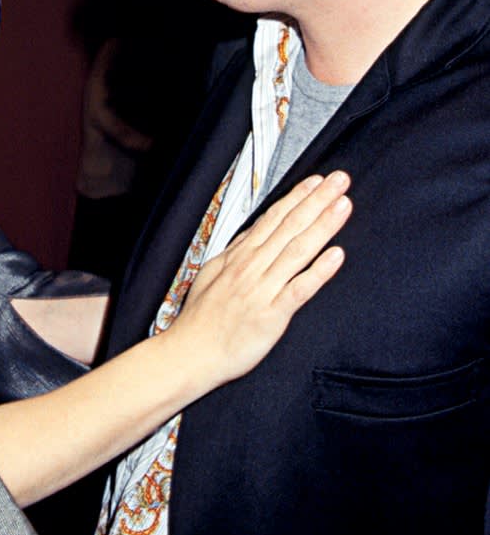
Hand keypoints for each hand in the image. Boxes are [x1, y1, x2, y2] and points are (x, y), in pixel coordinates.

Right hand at [174, 171, 350, 389]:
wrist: (190, 354)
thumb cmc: (201, 319)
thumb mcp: (212, 274)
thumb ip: (236, 253)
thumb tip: (252, 234)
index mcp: (239, 257)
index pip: (273, 219)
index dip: (297, 198)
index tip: (317, 181)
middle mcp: (252, 267)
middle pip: (290, 227)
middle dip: (317, 201)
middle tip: (340, 180)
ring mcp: (262, 289)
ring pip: (297, 250)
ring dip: (322, 225)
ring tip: (343, 205)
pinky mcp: (271, 314)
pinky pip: (299, 289)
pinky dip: (318, 271)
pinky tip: (336, 255)